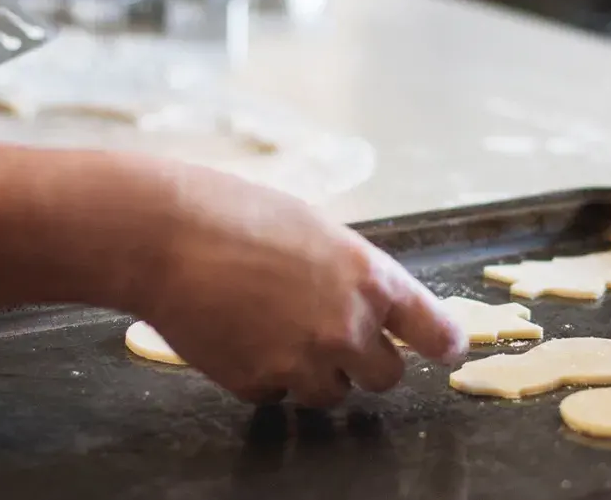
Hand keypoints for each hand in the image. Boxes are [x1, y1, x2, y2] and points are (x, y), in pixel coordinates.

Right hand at [124, 165, 466, 406]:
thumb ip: (352, 274)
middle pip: (386, 377)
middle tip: (333, 337)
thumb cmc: (236, 214)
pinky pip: (277, 395)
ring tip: (274, 329)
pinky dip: (264, 376)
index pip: (435, 331)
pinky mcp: (258, 384)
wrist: (163, 235)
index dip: (444, 343)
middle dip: (365, 362)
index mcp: (372, 279)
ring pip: (332, 394)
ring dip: (314, 373)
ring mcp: (303, 362)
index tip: (447, 348)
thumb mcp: (317, 230)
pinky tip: (239, 336)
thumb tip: (371, 305)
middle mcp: (348, 328)